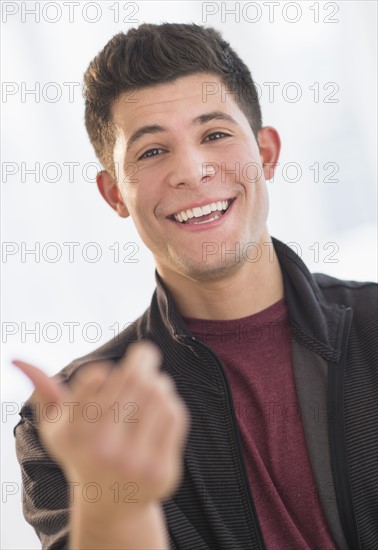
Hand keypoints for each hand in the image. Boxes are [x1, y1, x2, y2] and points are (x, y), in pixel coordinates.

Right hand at [13, 341, 189, 517]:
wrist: (111, 503)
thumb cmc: (83, 451)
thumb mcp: (56, 427)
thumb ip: (43, 393)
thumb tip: (19, 361)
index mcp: (73, 434)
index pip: (92, 382)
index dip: (102, 371)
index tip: (105, 371)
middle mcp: (102, 449)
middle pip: (134, 380)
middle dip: (141, 359)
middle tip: (143, 353)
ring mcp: (133, 462)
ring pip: (158, 393)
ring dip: (158, 380)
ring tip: (153, 382)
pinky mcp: (160, 470)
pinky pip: (175, 416)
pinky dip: (171, 402)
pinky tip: (162, 406)